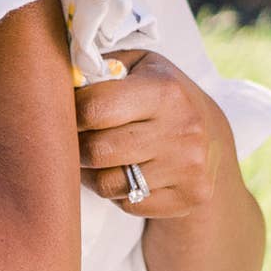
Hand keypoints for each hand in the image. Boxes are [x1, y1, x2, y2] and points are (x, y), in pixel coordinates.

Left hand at [75, 50, 231, 219]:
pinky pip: (127, 204)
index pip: (95, 109)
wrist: (213, 137)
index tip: (69, 113)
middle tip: (75, 140)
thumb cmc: (162, 96)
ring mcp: (189, 167)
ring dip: (91, 173)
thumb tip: (56, 82)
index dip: (71, 113)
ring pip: (108, 184)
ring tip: (94, 158)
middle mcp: (181, 130)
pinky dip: (115, 192)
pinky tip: (122, 174)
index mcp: (165, 91)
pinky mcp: (190, 196)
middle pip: (97, 151)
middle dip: (76, 147)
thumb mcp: (139, 67)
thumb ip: (100, 69)